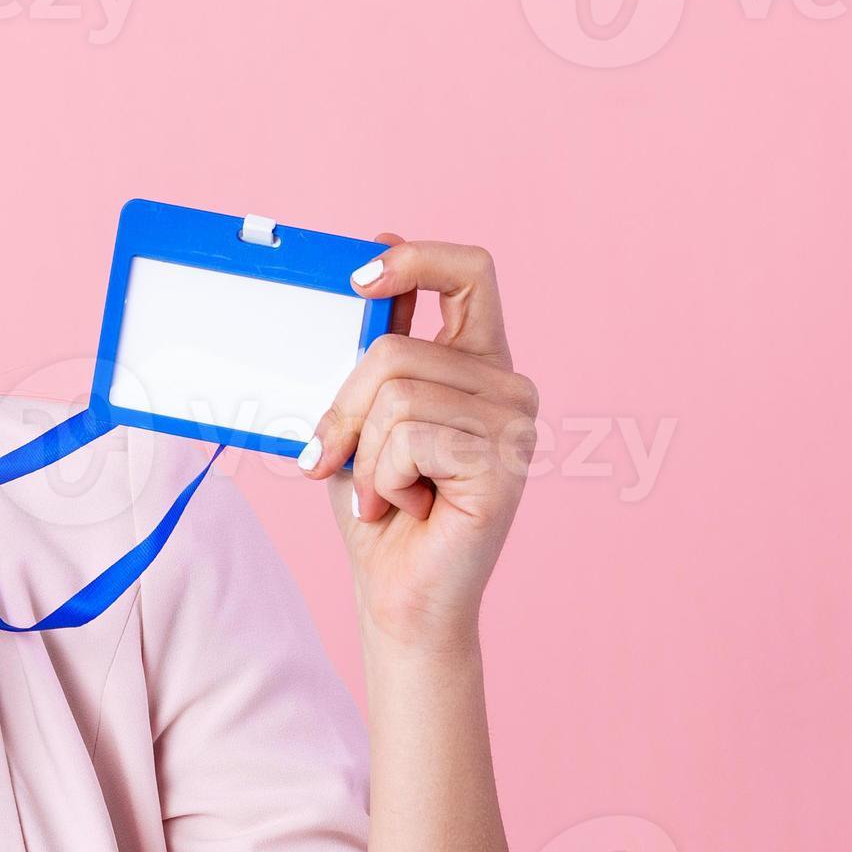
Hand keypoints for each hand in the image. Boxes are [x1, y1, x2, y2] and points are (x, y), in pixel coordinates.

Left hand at [301, 236, 537, 652]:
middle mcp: (507, 386)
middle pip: (396, 349)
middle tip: (337, 459)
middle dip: (344, 409)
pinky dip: (383, 479)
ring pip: (396, 394)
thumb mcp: (362, 416)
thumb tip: (371, 254)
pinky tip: (405, 507)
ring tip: (385, 492)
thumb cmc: (380, 507)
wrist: (400, 596)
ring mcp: (514, 424)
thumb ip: (376, 349)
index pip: (470, 271)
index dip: (415, 259)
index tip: (358, 279)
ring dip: (365, 455)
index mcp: (478, 362)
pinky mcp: (504, 464)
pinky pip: (408, 438)